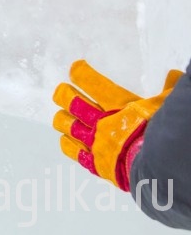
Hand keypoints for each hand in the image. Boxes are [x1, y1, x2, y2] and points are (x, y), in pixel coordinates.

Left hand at [53, 60, 181, 190]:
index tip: (75, 68)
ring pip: (69, 127)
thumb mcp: (168, 106)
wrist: (161, 167)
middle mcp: (102, 122)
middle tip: (60, 91)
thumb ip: (169, 90)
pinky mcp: (97, 164)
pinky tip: (65, 140)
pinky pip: (76, 153)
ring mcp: (97, 143)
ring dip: (62, 119)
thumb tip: (174, 74)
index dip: (81, 73)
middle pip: (73, 104)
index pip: (93, 83)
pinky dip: (68, 145)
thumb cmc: (165, 133)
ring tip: (60, 115)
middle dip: (64, 95)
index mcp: (119, 105)